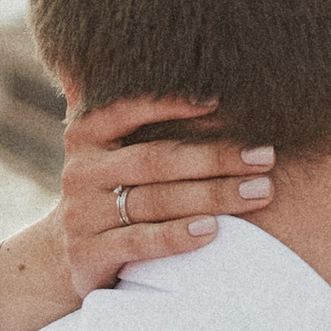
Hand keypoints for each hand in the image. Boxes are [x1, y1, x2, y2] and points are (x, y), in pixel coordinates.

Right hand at [0, 97, 277, 330]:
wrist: (64, 255)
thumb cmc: (109, 191)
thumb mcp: (110, 151)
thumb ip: (134, 115)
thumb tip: (195, 74)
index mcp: (86, 135)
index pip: (129, 111)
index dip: (172, 104)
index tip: (221, 101)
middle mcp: (80, 170)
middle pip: (155, 159)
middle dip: (215, 157)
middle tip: (265, 156)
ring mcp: (82, 214)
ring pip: (154, 201)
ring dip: (212, 196)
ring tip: (258, 191)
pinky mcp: (88, 254)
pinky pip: (140, 242)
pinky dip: (178, 236)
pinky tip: (214, 231)